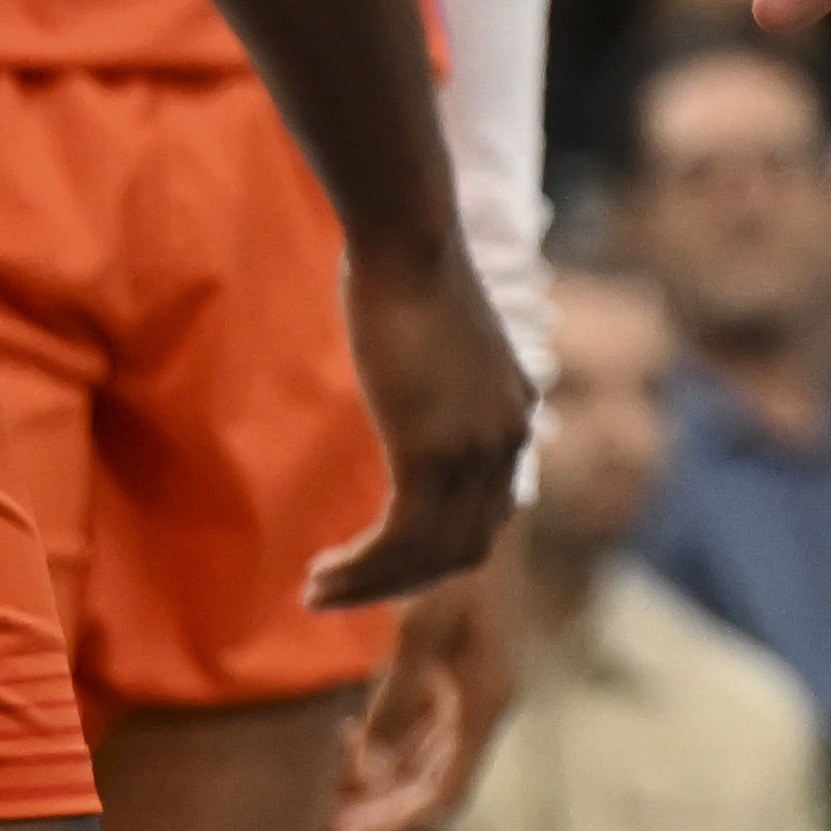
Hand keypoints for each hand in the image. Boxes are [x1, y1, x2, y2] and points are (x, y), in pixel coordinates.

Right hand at [315, 240, 533, 610]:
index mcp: (515, 414)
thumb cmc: (404, 270)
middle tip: (338, 593)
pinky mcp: (433, 453)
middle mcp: (510, 438)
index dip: (432, 554)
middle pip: (464, 549)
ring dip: (370, 587)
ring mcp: (478, 449)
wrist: (408, 236)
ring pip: (430, 556)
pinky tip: (321, 572)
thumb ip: (435, 386)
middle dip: (399, 584)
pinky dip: (362, 569)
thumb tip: (407, 399)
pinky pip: (400, 541)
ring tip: (316, 594)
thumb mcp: (433, 341)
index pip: (486, 516)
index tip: (378, 565)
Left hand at [330, 544, 520, 830]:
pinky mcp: (462, 665)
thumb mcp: (419, 629)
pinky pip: (423, 726)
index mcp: (486, 703)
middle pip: (435, 785)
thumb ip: (394, 701)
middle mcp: (486, 703)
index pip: (445, 798)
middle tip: (321, 818)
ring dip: (381, 777)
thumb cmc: (454, 563)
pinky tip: (343, 733)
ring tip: (325, 782)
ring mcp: (475, 685)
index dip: (396, 826)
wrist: (485, 503)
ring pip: (427, 758)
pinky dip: (387, 741)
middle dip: (381, 807)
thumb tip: (370, 764)